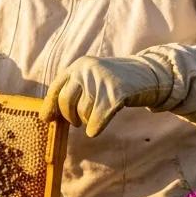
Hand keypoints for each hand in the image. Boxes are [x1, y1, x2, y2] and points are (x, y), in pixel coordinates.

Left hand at [39, 55, 171, 137]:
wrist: (149, 74)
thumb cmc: (115, 82)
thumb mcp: (92, 78)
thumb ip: (74, 90)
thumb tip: (48, 115)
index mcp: (78, 66)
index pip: (56, 88)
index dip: (49, 106)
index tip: (46, 119)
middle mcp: (86, 69)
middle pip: (66, 102)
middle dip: (69, 116)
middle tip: (76, 122)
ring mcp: (101, 80)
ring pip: (83, 112)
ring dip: (87, 121)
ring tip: (96, 115)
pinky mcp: (116, 93)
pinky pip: (96, 119)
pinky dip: (95, 128)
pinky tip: (96, 130)